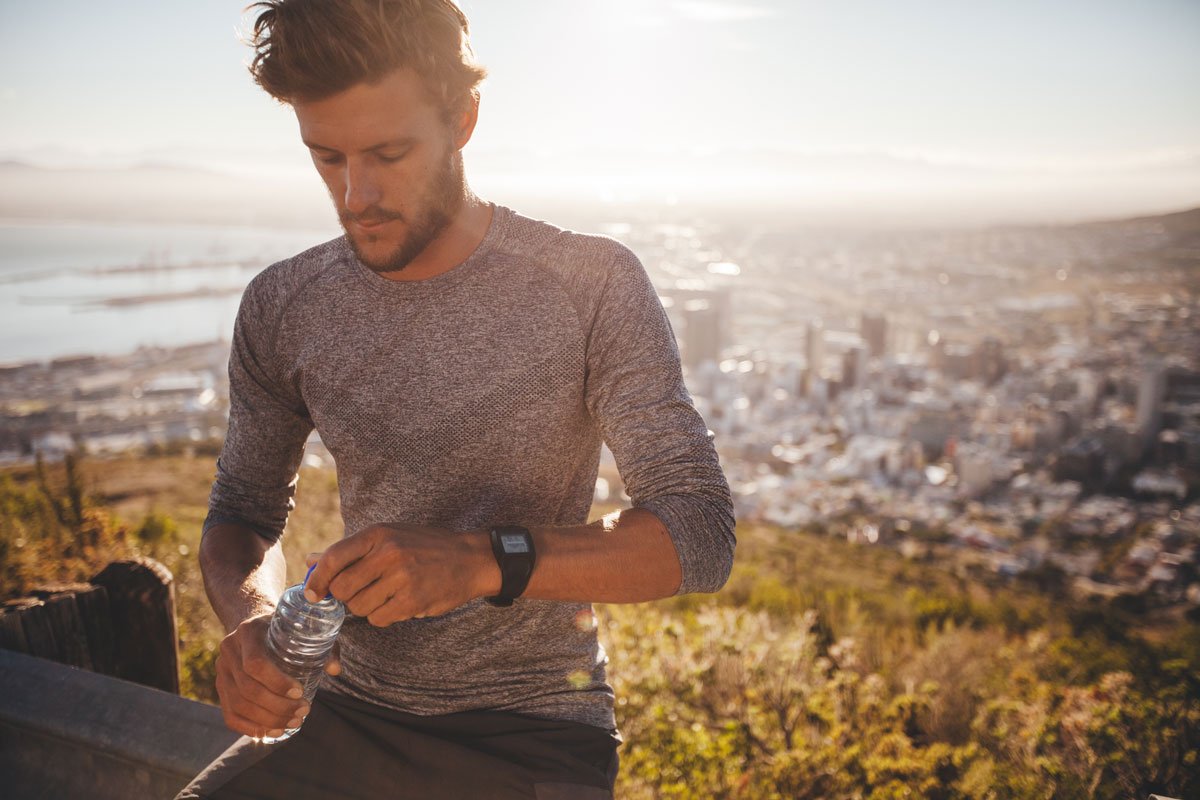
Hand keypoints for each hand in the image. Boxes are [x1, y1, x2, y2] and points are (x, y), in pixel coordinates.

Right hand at [215, 613, 312, 738]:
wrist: (256, 622)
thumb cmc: (285, 627)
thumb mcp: (304, 628)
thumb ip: (323, 645)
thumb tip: (335, 670)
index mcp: (248, 631)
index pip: (255, 663)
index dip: (276, 682)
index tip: (300, 691)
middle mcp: (229, 650)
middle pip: (247, 688)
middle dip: (277, 706)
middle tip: (303, 712)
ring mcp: (221, 670)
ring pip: (238, 704)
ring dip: (267, 720)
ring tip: (293, 723)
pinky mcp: (220, 687)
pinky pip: (230, 714)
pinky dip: (249, 728)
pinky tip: (270, 732)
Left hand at [304, 524, 495, 626]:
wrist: (470, 559)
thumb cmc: (424, 547)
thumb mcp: (388, 537)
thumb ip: (349, 550)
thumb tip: (310, 560)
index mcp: (378, 534)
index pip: (333, 559)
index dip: (316, 580)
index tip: (312, 594)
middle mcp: (388, 553)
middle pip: (342, 588)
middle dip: (345, 597)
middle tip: (360, 592)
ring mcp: (401, 577)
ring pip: (359, 607)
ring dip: (366, 607)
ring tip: (385, 595)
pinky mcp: (412, 600)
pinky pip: (379, 619)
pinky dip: (383, 616)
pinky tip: (398, 603)